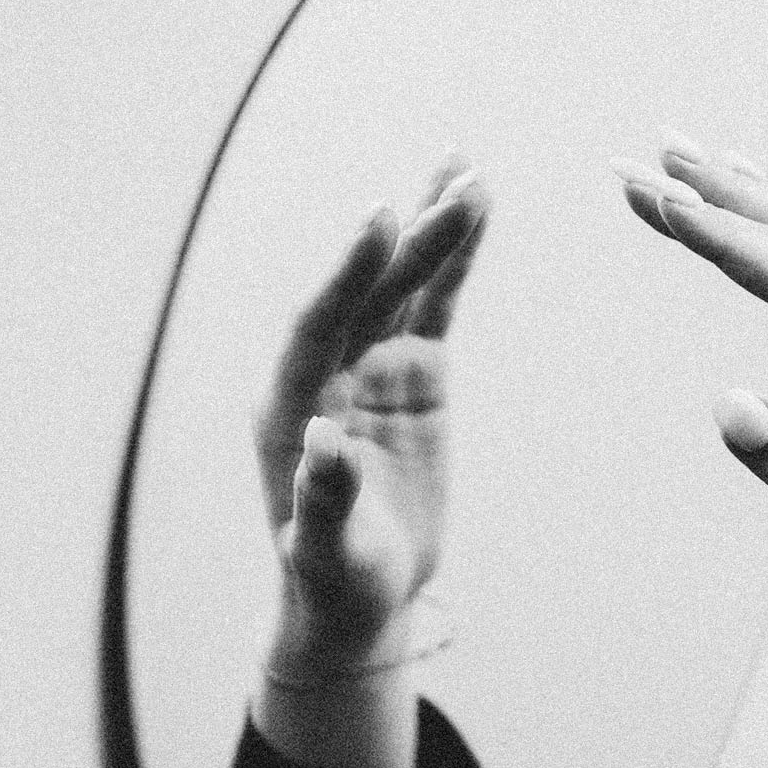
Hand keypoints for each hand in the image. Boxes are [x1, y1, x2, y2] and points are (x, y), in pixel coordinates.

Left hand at [253, 153, 489, 678]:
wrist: (360, 594)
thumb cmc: (331, 580)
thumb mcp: (324, 552)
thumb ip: (322, 498)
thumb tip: (323, 438)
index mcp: (289, 403)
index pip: (319, 321)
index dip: (348, 269)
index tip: (382, 216)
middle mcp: (326, 368)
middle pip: (371, 290)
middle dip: (412, 237)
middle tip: (456, 182)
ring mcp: (372, 364)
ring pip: (405, 284)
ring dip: (436, 229)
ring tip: (471, 173)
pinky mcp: (413, 372)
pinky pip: (435, 305)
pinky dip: (455, 262)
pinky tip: (477, 213)